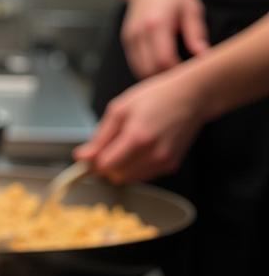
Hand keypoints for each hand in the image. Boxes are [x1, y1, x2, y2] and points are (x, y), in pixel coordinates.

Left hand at [74, 69, 204, 183]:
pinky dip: (136, 167)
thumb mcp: (120, 109)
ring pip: (129, 179)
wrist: (193, 96)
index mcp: (137, 138)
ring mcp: (164, 162)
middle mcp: (153, 154)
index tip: (92, 153)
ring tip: (128, 144)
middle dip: (107, 165)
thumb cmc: (156, 97)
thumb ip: (100, 137)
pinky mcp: (171, 165)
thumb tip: (81, 157)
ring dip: (122, 167)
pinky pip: (144, 175)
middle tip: (109, 147)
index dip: (95, 162)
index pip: (105, 166)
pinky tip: (141, 148)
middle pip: (116, 176)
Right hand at [121, 0, 208, 78]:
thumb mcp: (190, 8)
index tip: (189, 71)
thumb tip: (202, 55)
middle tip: (182, 75)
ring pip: (140, 71)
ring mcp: (130, 39)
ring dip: (155, 75)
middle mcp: (139, 34)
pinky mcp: (126, 42)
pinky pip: (136, 65)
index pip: (163, 60)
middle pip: (149, 70)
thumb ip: (196, 33)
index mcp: (157, 24)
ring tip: (172, 71)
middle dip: (165, 77)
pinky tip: (161, 65)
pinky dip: (148, 70)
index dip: (176, 71)